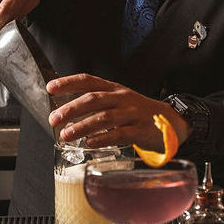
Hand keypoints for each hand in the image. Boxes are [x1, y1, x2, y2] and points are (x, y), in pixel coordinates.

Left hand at [47, 74, 189, 148]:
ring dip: (82, 126)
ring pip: (104, 117)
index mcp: (114, 89)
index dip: (69, 83)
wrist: (172, 122)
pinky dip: (103, 138)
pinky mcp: (141, 131)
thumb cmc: (138, 113)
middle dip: (71, 109)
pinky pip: (120, 134)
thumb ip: (97, 103)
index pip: (88, 81)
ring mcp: (132, 114)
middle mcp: (122, 98)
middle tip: (54, 119)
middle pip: (94, 99)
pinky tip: (90, 143)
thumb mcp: (119, 101)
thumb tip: (65, 111)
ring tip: (66, 134)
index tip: (50, 88)